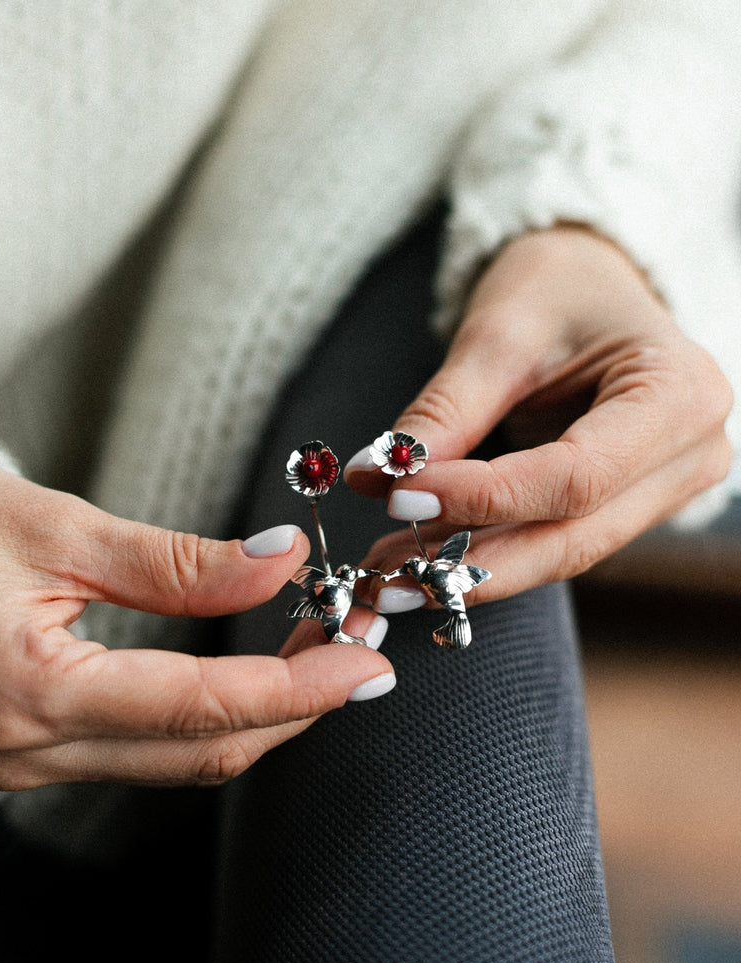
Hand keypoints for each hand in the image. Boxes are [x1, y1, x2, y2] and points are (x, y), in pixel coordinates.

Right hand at [0, 459, 391, 789]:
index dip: (297, 686)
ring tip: (322, 660)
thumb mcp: (62, 527)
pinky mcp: (32, 752)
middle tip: (361, 658)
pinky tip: (255, 680)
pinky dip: (212, 718)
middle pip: (200, 749)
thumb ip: (179, 562)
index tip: (364, 662)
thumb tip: (279, 561)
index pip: (199, 705)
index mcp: (26, 693)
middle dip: (295, 707)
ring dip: (262, 714)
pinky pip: (148, 751)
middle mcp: (23, 751)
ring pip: (179, 760)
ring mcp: (24, 763)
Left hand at [345, 225, 732, 604]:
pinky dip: (485, 553)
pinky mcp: (627, 507)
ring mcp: (665, 491)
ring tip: (391, 578)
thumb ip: (445, 411)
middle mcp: (689, 456)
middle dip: (472, 564)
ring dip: (470, 570)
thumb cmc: (556, 287)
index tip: (400, 497)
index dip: (483, 498)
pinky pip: (553, 541)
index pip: (576, 477)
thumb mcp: (498, 334)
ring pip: (560, 552)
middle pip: (573, 537)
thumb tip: (373, 475)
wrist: (590, 283)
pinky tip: (424, 559)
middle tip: (387, 580)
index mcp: (679, 395)